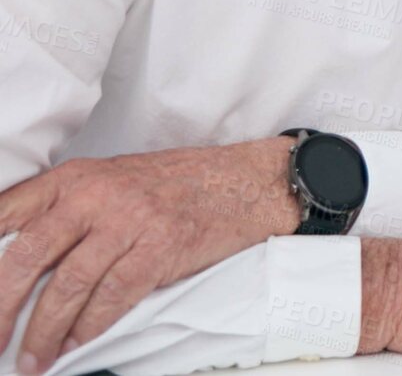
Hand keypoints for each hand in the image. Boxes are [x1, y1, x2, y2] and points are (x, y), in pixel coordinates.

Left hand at [0, 138, 300, 373]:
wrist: (243, 183)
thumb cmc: (176, 187)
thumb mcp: (108, 182)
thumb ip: (63, 213)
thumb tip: (17, 266)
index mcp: (73, 178)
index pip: (5, 214)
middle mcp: (95, 194)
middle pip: (28, 256)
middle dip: (1, 308)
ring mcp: (130, 219)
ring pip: (69, 285)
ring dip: (44, 332)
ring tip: (33, 359)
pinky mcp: (161, 246)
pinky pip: (113, 296)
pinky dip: (90, 327)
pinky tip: (77, 344)